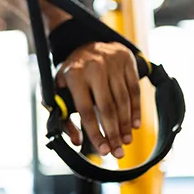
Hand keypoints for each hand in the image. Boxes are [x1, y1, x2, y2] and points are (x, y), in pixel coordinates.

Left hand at [55, 41, 141, 159]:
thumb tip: (76, 141)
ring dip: (125, 124)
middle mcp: (94, 68)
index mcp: (74, 75)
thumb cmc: (72, 72)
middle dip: (113, 133)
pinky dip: (135, 109)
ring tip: (126, 141)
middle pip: (107, 108)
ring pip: (123, 100)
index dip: (95, 132)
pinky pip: (135, 90)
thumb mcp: (58, 88)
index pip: (85, 110)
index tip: (102, 150)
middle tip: (118, 152)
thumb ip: (62, 115)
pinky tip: (134, 125)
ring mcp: (112, 63)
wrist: (85, 41)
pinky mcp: (127, 61)